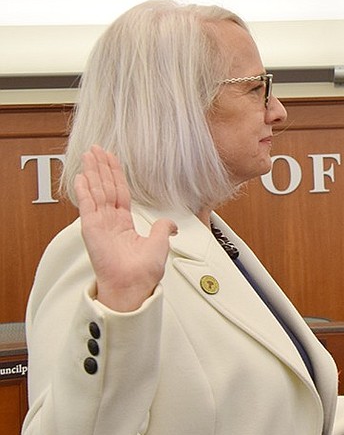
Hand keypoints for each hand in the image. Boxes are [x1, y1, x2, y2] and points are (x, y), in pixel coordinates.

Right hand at [75, 145, 176, 311]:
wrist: (133, 284)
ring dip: (92, 172)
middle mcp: (110, 221)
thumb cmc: (143, 272)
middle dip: (101, 167)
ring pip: (96, 191)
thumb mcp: (160, 244)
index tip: (111, 159)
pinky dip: (84, 190)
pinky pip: (87, 205)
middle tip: (96, 149)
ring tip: (88, 155)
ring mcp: (100, 223)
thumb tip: (171, 223)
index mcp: (124, 224)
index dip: (115, 175)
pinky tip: (81, 176)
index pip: (119, 192)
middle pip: (105, 187)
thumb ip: (163, 229)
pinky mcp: (92, 228)